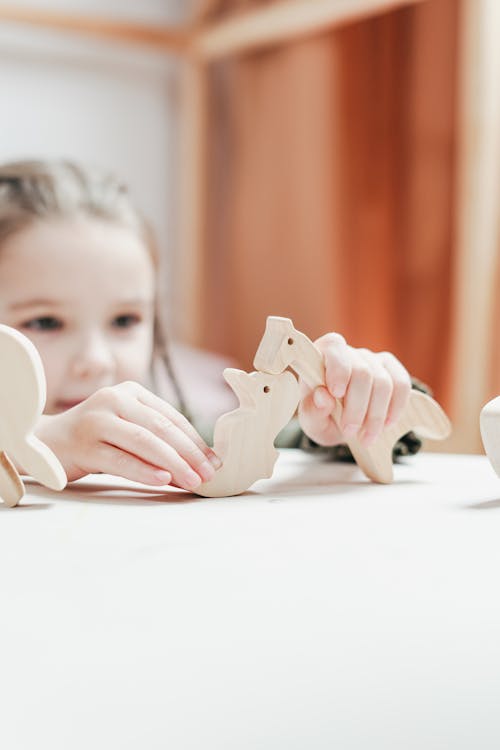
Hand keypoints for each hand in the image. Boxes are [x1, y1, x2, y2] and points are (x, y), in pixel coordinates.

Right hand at [36, 381, 220, 489]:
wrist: (44, 443)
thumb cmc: (93, 440)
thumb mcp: (126, 430)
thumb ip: (156, 441)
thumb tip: (197, 465)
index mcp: (130, 392)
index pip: (171, 416)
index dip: (195, 440)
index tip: (214, 461)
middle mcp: (114, 400)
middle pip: (161, 428)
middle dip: (190, 453)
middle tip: (209, 474)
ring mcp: (97, 421)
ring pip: (144, 442)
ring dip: (173, 464)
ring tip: (192, 481)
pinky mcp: (83, 445)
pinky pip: (120, 460)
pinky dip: (144, 470)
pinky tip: (163, 480)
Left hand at [298, 333, 411, 446]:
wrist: (341, 425)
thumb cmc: (322, 418)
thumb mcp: (312, 421)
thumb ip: (313, 410)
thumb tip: (323, 396)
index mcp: (322, 356)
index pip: (334, 348)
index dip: (338, 369)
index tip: (336, 393)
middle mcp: (349, 353)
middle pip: (362, 372)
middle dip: (357, 407)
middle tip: (349, 432)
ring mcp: (373, 360)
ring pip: (383, 382)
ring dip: (376, 415)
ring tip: (366, 437)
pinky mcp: (393, 370)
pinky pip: (402, 385)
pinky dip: (395, 409)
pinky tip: (386, 425)